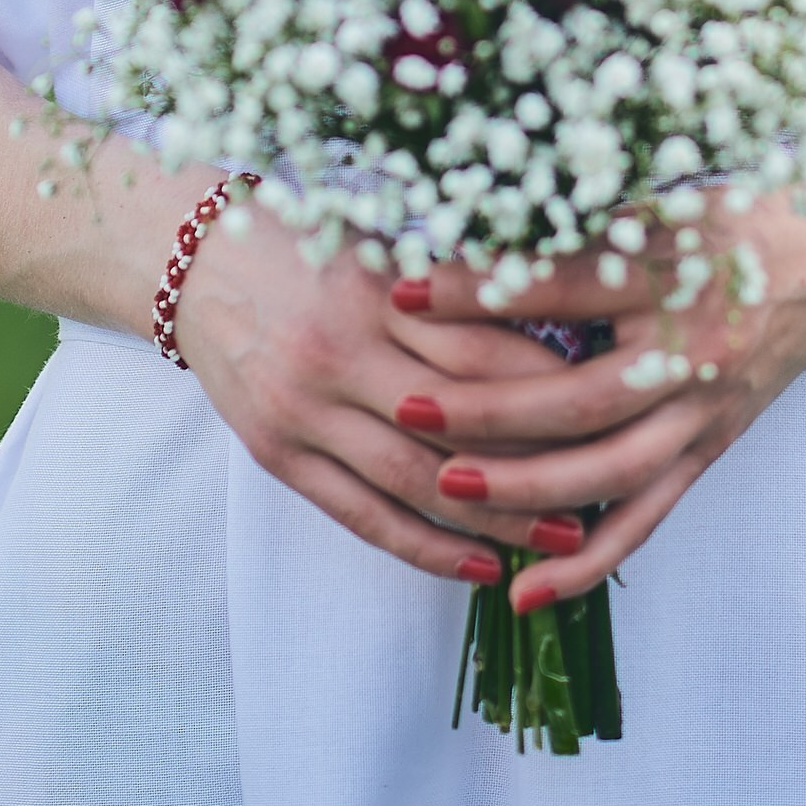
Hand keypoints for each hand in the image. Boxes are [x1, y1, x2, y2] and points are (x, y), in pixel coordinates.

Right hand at [173, 197, 611, 584]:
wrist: (189, 262)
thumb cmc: (301, 238)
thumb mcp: (377, 240)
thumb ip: (452, 279)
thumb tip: (557, 307)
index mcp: (375, 291)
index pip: (481, 348)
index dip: (552, 382)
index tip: (615, 402)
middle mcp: (340, 354)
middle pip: (460, 422)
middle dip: (541, 460)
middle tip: (616, 487)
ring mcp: (305, 411)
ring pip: (416, 480)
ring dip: (495, 519)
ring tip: (565, 541)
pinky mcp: (279, 455)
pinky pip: (361, 515)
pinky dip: (423, 546)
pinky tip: (477, 567)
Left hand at [377, 193, 805, 613]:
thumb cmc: (726, 219)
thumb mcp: (654, 202)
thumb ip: (572, 227)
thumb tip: (465, 229)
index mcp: (670, 273)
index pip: (559, 288)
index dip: (478, 290)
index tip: (402, 289)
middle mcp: (690, 350)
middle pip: (579, 396)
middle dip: (487, 408)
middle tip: (407, 407)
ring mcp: (703, 410)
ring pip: (608, 470)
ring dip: (525, 489)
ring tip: (447, 487)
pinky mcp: (711, 450)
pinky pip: (645, 517)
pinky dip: (586, 561)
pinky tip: (523, 591)